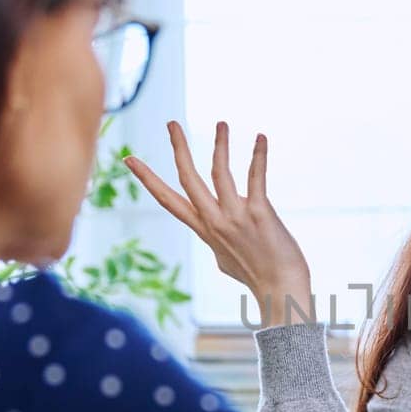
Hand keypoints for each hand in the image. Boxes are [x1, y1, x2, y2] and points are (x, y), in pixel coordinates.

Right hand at [125, 120, 312, 325]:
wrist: (280, 289)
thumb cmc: (257, 275)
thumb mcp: (226, 258)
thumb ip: (218, 237)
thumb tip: (217, 229)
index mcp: (204, 230)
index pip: (168, 200)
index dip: (147, 179)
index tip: (130, 159)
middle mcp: (214, 221)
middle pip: (188, 178)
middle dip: (178, 148)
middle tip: (171, 123)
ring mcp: (235, 217)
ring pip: (220, 172)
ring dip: (220, 144)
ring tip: (222, 123)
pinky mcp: (260, 213)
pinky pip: (256, 177)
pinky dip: (258, 155)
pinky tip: (261, 137)